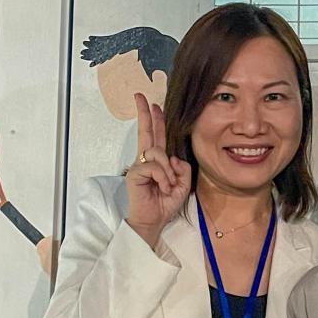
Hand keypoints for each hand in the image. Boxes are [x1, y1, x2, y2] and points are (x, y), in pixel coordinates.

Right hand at [125, 93, 191, 248]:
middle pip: (146, 132)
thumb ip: (182, 168)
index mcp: (158, 161)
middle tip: (140, 96)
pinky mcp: (135, 173)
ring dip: (168, 171)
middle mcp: (146, 160)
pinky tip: (163, 188)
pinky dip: (164, 178)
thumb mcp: (182, 184)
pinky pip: (154, 167)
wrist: (153, 221)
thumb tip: (172, 157)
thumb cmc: (164, 204)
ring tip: (168, 186)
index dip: (156, 120)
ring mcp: (139, 166)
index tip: (154, 104)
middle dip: (144, 114)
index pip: (157, 137)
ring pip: (158, 153)